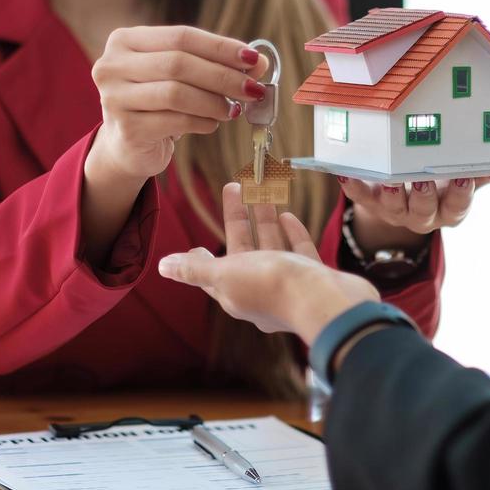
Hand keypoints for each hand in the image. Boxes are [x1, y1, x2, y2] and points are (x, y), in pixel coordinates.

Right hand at [88, 26, 268, 182]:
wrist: (127, 145)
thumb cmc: (158, 101)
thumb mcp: (184, 76)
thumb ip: (217, 64)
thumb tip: (259, 61)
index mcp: (125, 40)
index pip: (181, 36)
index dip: (220, 46)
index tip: (253, 58)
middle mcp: (112, 65)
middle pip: (178, 63)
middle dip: (223, 76)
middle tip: (253, 88)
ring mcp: (114, 98)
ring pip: (176, 93)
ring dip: (214, 101)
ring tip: (233, 109)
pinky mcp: (126, 129)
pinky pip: (175, 121)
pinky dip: (202, 122)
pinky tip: (213, 123)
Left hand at [159, 183, 378, 341]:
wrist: (327, 302)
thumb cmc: (274, 287)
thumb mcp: (226, 274)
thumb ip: (195, 269)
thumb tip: (162, 267)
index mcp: (236, 294)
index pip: (213, 273)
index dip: (202, 257)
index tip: (196, 243)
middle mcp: (261, 291)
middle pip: (243, 250)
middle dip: (237, 220)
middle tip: (232, 186)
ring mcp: (289, 285)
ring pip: (272, 247)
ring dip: (264, 220)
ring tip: (261, 191)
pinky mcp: (314, 278)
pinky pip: (299, 252)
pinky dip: (291, 233)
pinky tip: (288, 215)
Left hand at [338, 177, 489, 245]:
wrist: (405, 192)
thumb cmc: (443, 179)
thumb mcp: (467, 177)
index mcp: (449, 210)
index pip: (458, 206)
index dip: (460, 194)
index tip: (462, 176)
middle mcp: (423, 216)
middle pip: (425, 211)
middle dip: (424, 196)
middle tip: (422, 179)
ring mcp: (396, 212)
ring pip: (395, 209)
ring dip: (392, 194)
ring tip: (391, 179)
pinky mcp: (372, 204)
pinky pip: (361, 198)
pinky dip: (353, 187)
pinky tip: (346, 173)